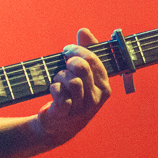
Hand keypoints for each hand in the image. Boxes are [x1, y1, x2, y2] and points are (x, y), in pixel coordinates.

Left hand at [35, 28, 110, 142]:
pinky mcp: (66, 114)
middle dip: (68, 62)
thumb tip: (84, 31)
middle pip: (82, 67)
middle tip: (63, 65)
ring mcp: (82, 108)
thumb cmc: (73, 95)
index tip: (67, 50)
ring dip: (60, 77)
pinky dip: (54, 88)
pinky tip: (54, 89)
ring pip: (71, 80)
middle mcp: (96, 98)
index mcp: (104, 86)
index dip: (77, 50)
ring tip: (58, 80)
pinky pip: (59, 93)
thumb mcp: (82, 74)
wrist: (59, 126)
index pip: (93, 59)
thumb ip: (85, 50)